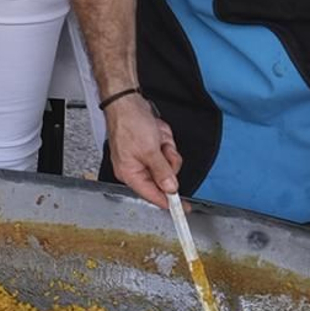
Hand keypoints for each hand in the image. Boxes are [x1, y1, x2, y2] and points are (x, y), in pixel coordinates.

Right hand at [104, 91, 182, 206]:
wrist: (127, 102)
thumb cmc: (129, 124)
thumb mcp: (150, 151)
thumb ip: (162, 172)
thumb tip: (171, 189)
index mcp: (130, 174)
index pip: (152, 195)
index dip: (169, 202)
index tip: (183, 208)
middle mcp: (136, 168)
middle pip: (163, 178)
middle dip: (168, 161)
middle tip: (163, 149)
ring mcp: (144, 157)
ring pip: (168, 163)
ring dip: (168, 149)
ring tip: (158, 137)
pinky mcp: (150, 148)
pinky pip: (166, 152)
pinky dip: (166, 141)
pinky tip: (158, 133)